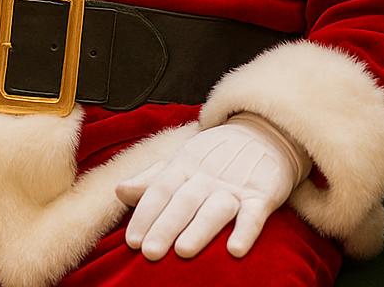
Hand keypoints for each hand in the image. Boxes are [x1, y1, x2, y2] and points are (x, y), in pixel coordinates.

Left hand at [115, 111, 310, 260]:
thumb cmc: (216, 154)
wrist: (264, 131)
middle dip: (165, 226)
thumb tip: (119, 191)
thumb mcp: (182, 160)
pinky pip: (255, 214)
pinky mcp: (263, 194)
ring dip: (200, 229)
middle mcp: (207, 176)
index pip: (160, 190)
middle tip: (149, 252)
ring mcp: (236, 185)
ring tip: (183, 250)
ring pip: (216, 209)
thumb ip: (151, 179)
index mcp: (184, 166)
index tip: (132, 240)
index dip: (145, 214)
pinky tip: (235, 249)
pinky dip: (246, 231)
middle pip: (184, 202)